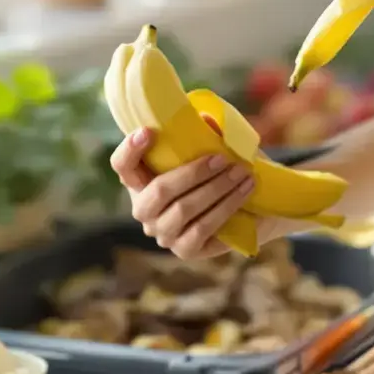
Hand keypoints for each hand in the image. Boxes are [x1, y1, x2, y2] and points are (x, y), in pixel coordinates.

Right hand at [109, 128, 256, 259]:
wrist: (251, 209)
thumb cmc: (223, 173)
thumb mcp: (214, 149)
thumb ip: (207, 134)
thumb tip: (209, 122)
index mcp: (142, 180)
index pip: (122, 166)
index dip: (130, 150)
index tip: (149, 131)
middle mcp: (145, 210)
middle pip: (157, 191)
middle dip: (192, 173)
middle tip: (222, 159)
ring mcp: (163, 233)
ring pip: (182, 210)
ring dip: (215, 188)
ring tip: (241, 172)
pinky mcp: (185, 250)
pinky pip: (202, 228)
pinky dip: (225, 207)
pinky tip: (243, 191)